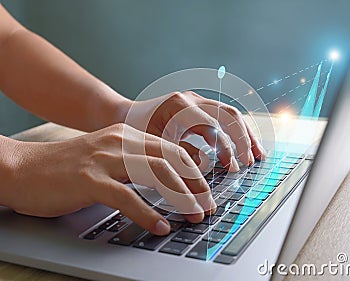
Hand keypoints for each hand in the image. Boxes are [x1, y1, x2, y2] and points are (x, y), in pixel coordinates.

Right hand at [2, 124, 215, 234]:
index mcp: (127, 135)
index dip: (194, 171)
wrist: (24, 168)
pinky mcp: (89, 180)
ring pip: (157, 174)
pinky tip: (159, 226)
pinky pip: (127, 197)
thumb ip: (135, 163)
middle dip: (196, 184)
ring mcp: (105, 159)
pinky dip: (147, 214)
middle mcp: (120, 142)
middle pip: (171, 159)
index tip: (206, 190)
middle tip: (207, 205)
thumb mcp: (107, 157)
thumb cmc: (67, 167)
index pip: (171, 149)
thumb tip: (166, 179)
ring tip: (194, 215)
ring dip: (181, 197)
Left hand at [126, 91, 265, 171]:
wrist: (121, 116)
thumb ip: (181, 156)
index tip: (233, 169)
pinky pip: (222, 119)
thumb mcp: (154, 145)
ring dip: (244, 135)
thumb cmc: (133, 131)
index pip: (215, 126)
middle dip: (244, 139)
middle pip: (230, 115)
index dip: (227, 149)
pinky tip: (240, 148)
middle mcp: (192, 99)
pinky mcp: (197, 109)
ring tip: (257, 155)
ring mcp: (196, 102)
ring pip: (230, 115)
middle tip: (252, 161)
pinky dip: (233, 134)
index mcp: (180, 106)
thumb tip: (205, 169)